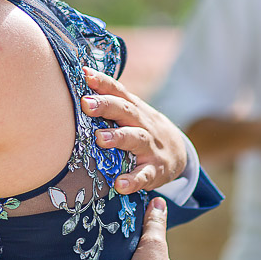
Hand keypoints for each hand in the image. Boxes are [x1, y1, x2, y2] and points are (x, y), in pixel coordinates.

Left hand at [81, 68, 185, 194]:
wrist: (179, 152)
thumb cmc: (142, 127)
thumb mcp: (131, 111)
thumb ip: (110, 98)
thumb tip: (81, 76)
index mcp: (133, 108)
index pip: (118, 91)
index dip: (102, 82)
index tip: (85, 74)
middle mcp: (142, 124)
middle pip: (125, 110)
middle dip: (106, 106)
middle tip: (86, 104)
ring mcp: (150, 146)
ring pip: (135, 138)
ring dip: (118, 137)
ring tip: (100, 138)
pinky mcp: (155, 170)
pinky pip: (144, 175)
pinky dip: (133, 180)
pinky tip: (120, 184)